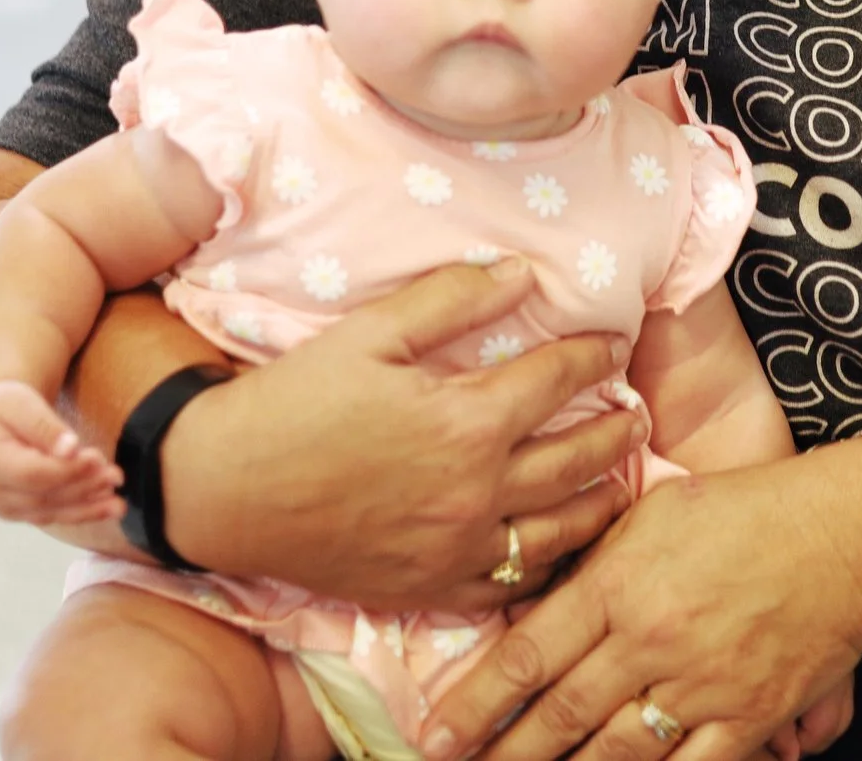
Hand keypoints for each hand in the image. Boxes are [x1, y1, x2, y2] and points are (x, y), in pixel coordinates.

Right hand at [0, 380, 123, 524]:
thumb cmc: (5, 407)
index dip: (67, 470)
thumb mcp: (21, 404)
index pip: (32, 473)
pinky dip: (80, 513)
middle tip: (117, 477)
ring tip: (119, 504)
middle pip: (44, 496)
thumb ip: (46, 427)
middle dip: (84, 488)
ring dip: (87, 509)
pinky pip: (51, 516)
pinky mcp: (17, 512)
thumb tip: (71, 449)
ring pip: (49, 512)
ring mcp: (2, 506)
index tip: (98, 459)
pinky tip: (106, 508)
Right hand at [163, 258, 644, 613]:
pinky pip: (509, 583)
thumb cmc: (293, 403)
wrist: (224, 491)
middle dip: (618, 431)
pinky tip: (557, 544)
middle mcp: (476, 491)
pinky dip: (545, 562)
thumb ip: (452, 299)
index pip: (559, 380)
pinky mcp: (429, 587)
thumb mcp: (370, 333)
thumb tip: (524, 274)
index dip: (595, 355)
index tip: (615, 342)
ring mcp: (456, 547)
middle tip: (638, 414)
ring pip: (558, 529)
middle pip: (577, 458)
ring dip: (599, 499)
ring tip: (619, 478)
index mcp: (466, 422)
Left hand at [421, 462, 861, 760]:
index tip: (433, 731)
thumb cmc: (744, 512)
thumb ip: (593, 562)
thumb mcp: (652, 512)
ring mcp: (699, 684)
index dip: (473, 700)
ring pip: (616, 753)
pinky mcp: (747, 717)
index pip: (528, 654)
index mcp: (619, 584)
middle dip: (503, 754)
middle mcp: (650, 640)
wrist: (843, 537)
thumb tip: (537, 603)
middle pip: (561, 714)